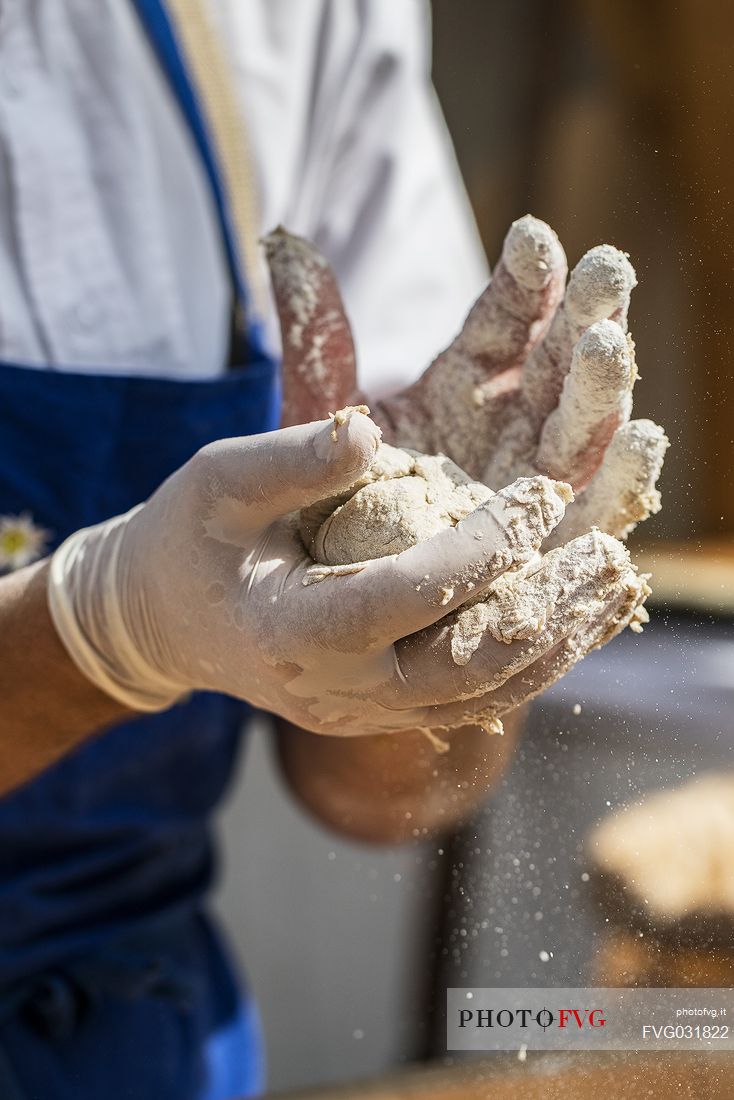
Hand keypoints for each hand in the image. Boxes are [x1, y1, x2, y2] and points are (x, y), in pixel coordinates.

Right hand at [47, 410, 632, 733]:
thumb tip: (377, 433)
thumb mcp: (219, 481)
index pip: (408, 595)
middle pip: (468, 670)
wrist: (165, 623)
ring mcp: (365, 712)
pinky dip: (533, 663)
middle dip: (547, 610)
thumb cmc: (189, 540)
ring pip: (485, 696)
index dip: (482, 547)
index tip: (539, 491)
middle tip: (609, 555)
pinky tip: (577, 620)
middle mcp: (339, 689)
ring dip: (558, 646)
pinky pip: (474, 700)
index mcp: (295, 629)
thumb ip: (294, 460)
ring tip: (614, 588)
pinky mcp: (384, 712)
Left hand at [265, 217, 667, 547]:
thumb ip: (317, 337)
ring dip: (603, 387)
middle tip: (605, 272)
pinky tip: (639, 439)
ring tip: (606, 345)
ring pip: (583, 428)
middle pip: (561, 363)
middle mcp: (513, 424)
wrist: (333, 590)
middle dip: (586, 315)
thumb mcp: (322, 414)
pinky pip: (593, 509)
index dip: (525, 278)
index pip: (507, 318)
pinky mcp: (548, 541)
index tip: (529, 238)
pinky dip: (620, 478)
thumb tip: (286, 246)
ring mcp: (536, 481)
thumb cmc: (327, 498)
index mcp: (469, 381)